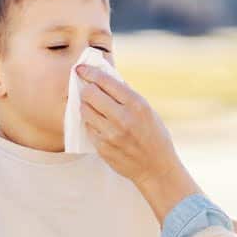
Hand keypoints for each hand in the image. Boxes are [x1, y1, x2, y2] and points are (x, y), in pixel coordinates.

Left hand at [76, 65, 200, 220]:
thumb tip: (107, 76)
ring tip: (94, 107)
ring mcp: (111, 134)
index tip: (81, 68)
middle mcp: (123, 118)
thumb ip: (127, 94)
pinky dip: (91, 122)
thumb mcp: (148, 110)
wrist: (156, 168)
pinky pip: (87, 127)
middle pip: (90, 94)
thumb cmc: (154, 135)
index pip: (105, 81)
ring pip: (84, 110)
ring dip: (87, 106)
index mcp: (136, 104)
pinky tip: (99, 123)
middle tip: (88, 89)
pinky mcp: (102, 147)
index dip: (89, 72)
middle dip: (87, 89)